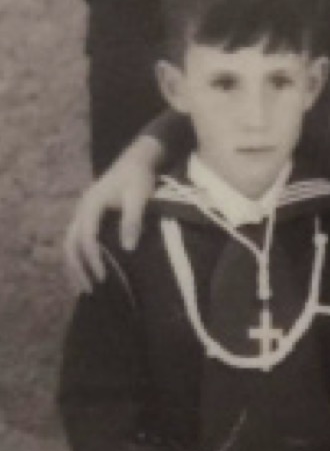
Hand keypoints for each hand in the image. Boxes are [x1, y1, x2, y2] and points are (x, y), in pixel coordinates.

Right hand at [64, 134, 162, 291]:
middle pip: (70, 244)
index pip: (87, 238)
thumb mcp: (139, 197)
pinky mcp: (87, 215)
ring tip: (83, 287)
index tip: (103, 279)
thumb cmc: (139, 178)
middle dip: (77, 268)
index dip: (93, 260)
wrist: (136, 160)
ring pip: (69, 243)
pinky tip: (86, 270)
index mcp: (91, 205)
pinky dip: (78, 257)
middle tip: (89, 290)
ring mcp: (82, 212)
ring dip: (74, 265)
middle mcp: (81, 210)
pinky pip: (76, 239)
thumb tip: (128, 249)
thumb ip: (133, 220)